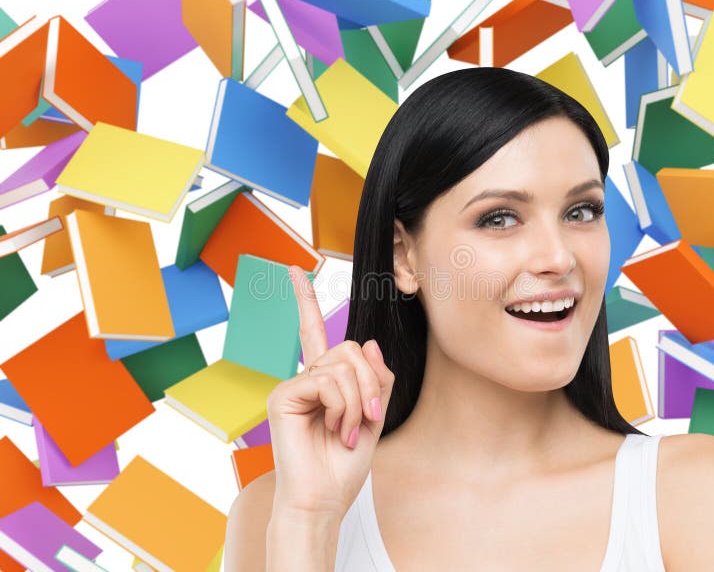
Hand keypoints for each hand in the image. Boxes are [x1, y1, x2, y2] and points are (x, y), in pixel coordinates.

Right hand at [266, 265, 394, 521]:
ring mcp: (292, 385)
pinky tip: (334, 429)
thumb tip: (367, 342)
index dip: (305, 299)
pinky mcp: (283, 395)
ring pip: (343, 364)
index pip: (314, 331)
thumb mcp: (373, 416)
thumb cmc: (343, 464)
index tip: (294, 269)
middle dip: (371, 383)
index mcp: (323, 380)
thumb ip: (375, 377)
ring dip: (359, 401)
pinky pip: (327, 380)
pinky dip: (343, 406)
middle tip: (369, 419)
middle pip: (350, 348)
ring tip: (348, 430)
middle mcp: (305, 377)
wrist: (324, 499)